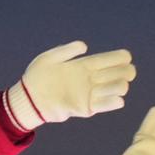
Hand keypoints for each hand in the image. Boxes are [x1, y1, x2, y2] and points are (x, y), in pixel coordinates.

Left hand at [5, 41, 135, 132]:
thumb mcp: (48, 58)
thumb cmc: (36, 77)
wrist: (28, 100)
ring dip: (121, 86)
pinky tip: (117, 100)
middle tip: (127, 73)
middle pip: (117, 73)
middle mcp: (89, 79)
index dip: (121, 57)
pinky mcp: (84, 108)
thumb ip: (67, 50)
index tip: (126, 57)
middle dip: (126, 72)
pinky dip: (113, 102)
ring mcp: (88, 93)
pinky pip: (103, 105)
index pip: (110, 59)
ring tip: (119, 86)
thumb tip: (85, 46)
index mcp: (84, 64)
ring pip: (114, 89)